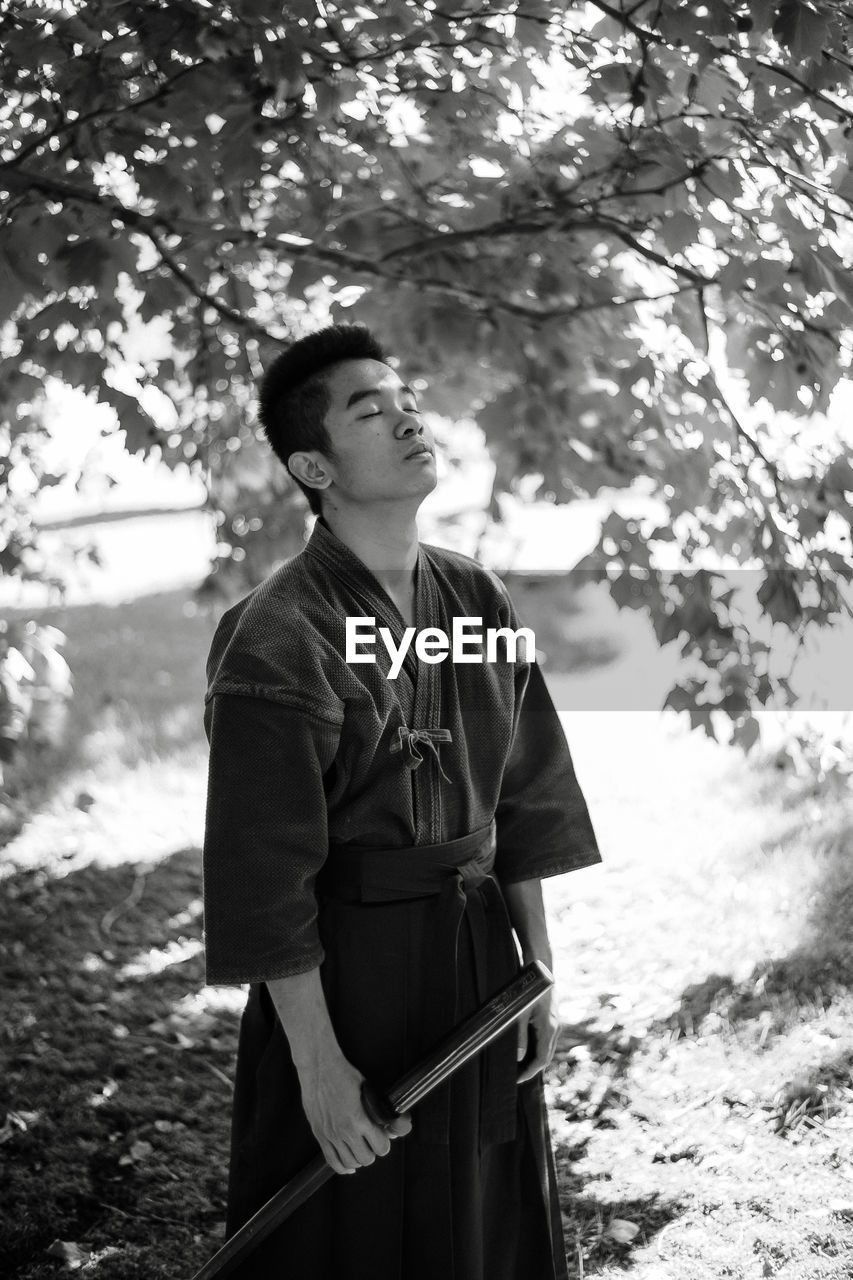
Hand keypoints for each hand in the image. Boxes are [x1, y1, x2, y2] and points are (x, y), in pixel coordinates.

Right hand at [299, 1054, 411, 1175]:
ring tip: (360, 1149)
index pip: (380, 1146)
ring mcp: (330, 1135)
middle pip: (366, 1158)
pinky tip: (348, 1164)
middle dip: (373, 1152)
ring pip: (349, 1163)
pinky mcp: (319, 1135)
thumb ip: (377, 1109)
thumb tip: (388, 1123)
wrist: (318, 1067)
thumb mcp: (366, 1089)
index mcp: (359, 1118)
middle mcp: (344, 1130)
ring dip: (358, 1159)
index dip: (385, 1143)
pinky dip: (342, 1166)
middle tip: (373, 1143)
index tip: (384, 1138)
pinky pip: (331, 1160)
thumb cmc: (342, 1074)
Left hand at [516, 987, 559, 1083]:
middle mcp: (555, 1029)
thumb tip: (519, 1057)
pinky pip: (547, 1040)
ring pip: (547, 1049)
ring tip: (520, 1066)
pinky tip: (527, 1050)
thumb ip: (520, 1036)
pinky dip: (538, 1049)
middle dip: (532, 1069)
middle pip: (546, 1057)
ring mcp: (555, 1024)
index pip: (541, 1060)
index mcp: (548, 1029)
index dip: (530, 1072)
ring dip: (535, 1060)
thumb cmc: (530, 991)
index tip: (518, 1079)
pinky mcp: (552, 1020)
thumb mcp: (521, 1014)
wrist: (542, 973)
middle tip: (517, 1076)